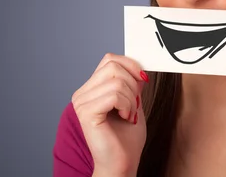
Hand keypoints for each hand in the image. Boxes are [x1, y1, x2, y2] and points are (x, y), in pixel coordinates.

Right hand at [72, 53, 148, 176]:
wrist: (122, 165)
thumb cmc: (126, 140)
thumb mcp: (134, 103)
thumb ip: (133, 84)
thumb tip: (139, 67)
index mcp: (91, 89)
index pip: (109, 60)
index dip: (130, 65)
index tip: (143, 79)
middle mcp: (82, 94)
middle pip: (112, 66)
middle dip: (133, 83)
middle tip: (134, 104)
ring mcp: (82, 102)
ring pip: (116, 81)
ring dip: (131, 98)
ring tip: (129, 115)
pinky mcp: (86, 112)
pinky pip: (114, 95)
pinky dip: (127, 105)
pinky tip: (126, 118)